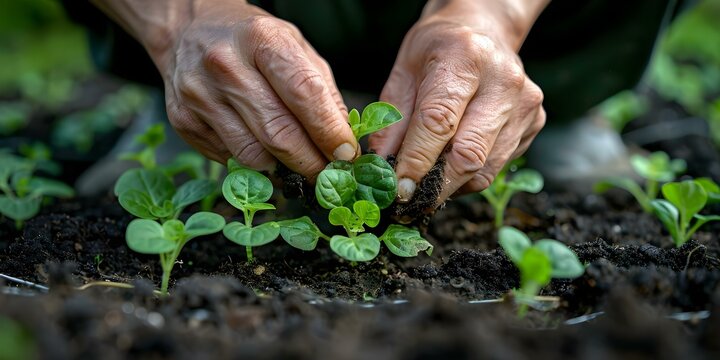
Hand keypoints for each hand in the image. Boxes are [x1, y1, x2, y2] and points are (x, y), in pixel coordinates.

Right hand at [93, 0, 357, 178]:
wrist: (188, 30)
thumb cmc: (251, 40)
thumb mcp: (295, 47)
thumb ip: (323, 92)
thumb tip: (343, 143)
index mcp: (262, 39)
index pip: (305, 94)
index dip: (330, 132)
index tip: (347, 156)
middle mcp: (226, 65)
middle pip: (278, 134)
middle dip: (310, 163)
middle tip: (327, 174)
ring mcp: (200, 95)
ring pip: (253, 155)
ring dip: (282, 168)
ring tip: (297, 164)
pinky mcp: (183, 120)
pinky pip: (229, 158)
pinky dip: (252, 162)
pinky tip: (261, 148)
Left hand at [369, 0, 547, 203]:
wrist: (483, 29)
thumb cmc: (438, 50)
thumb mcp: (404, 72)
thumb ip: (392, 121)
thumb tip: (382, 168)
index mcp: (465, 58)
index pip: (439, 122)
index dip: (416, 161)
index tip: (398, 188)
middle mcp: (504, 81)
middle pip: (469, 154)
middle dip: (436, 186)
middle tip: (410, 201)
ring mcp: (525, 103)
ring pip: (486, 169)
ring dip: (452, 186)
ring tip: (427, 184)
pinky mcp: (535, 122)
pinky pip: (498, 166)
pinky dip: (470, 176)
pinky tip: (452, 163)